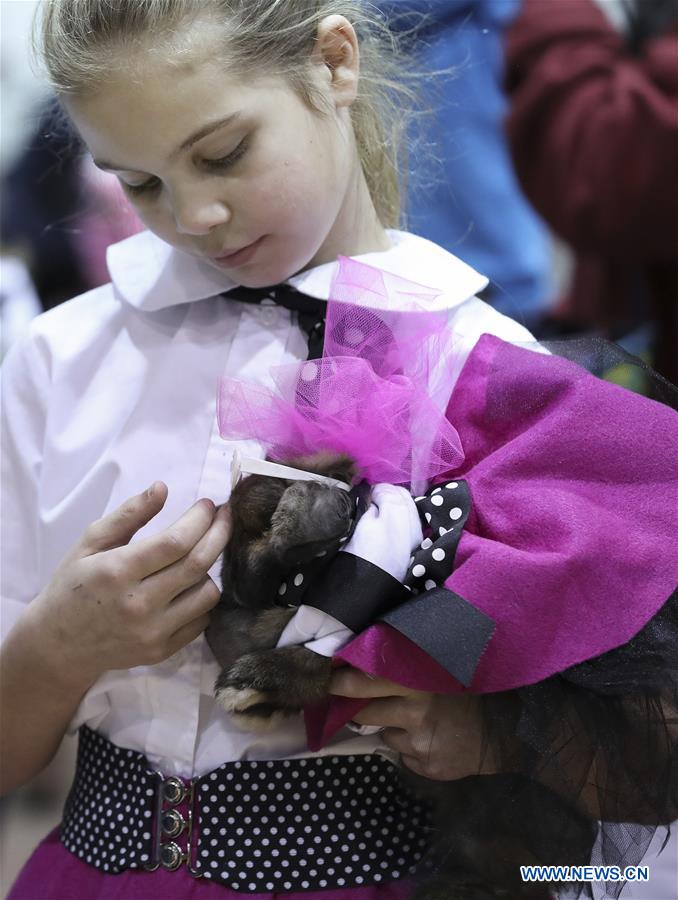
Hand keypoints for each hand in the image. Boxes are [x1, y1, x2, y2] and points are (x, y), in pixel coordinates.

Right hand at [28, 482, 230, 685]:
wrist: (57, 646)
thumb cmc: (73, 586)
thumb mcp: (90, 543)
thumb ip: (128, 515)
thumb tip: (162, 488)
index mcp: (118, 572)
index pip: (175, 541)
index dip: (200, 519)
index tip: (209, 505)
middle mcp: (139, 605)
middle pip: (198, 564)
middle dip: (219, 533)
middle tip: (224, 517)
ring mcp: (152, 632)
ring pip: (207, 593)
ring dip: (211, 569)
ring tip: (199, 555)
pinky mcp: (161, 651)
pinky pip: (202, 620)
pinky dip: (203, 598)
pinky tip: (191, 585)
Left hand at [329, 669, 495, 780]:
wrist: (504, 732)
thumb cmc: (468, 692)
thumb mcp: (439, 669)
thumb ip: (407, 665)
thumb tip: (364, 660)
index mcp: (418, 681)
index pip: (366, 679)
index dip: (343, 678)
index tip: (328, 674)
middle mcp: (416, 711)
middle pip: (364, 711)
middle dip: (351, 705)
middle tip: (343, 697)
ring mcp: (420, 742)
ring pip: (384, 733)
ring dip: (392, 726)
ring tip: (418, 718)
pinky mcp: (426, 766)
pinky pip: (403, 755)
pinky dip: (411, 747)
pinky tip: (432, 738)